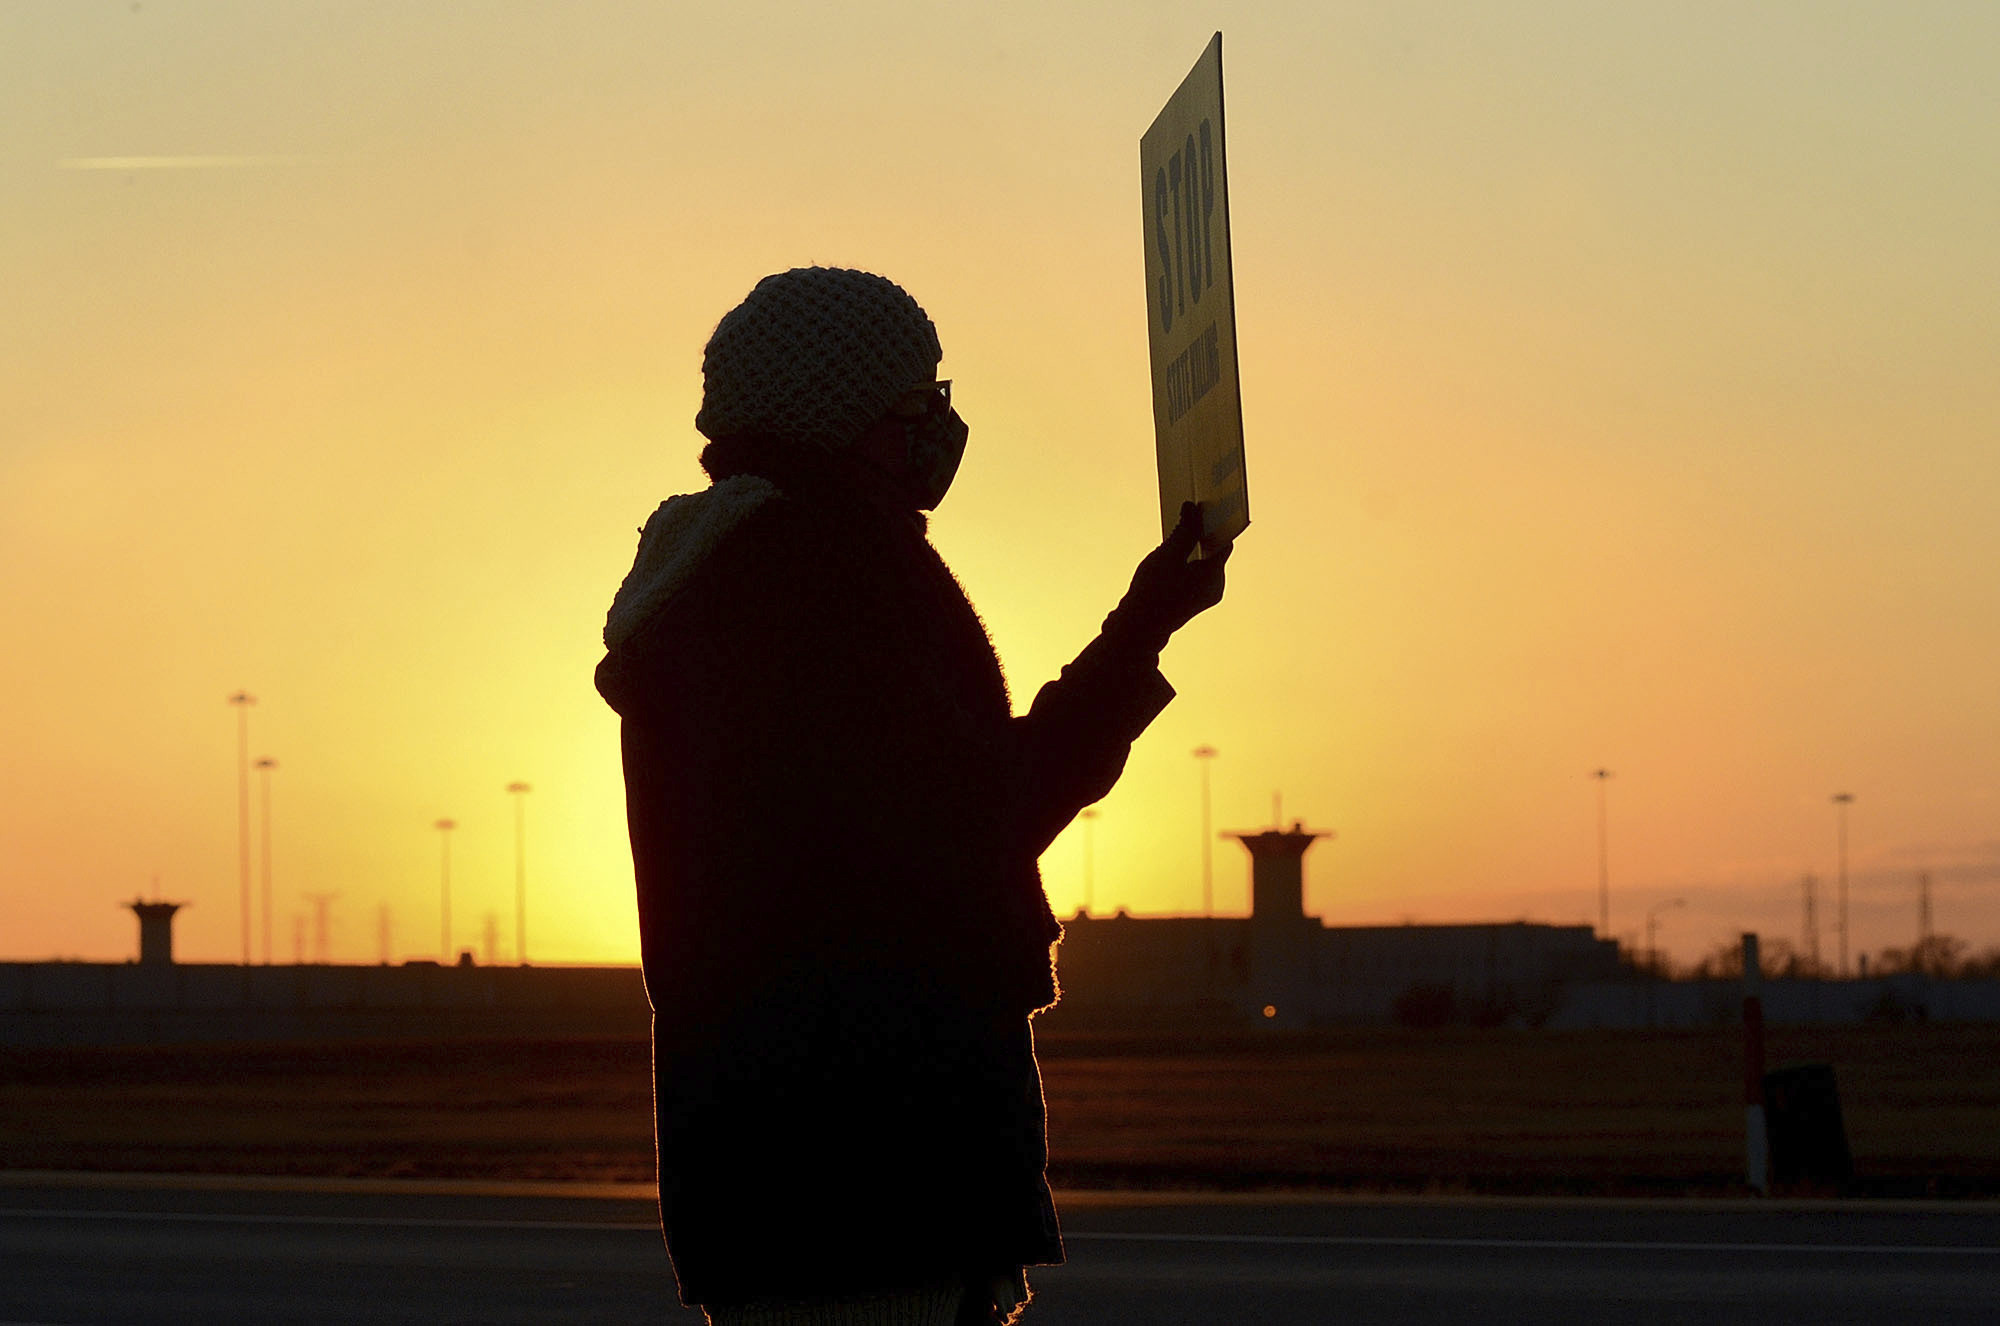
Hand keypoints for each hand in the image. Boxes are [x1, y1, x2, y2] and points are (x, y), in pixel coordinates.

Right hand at [1106, 501, 1230, 653]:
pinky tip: (1170, 551)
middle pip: (1214, 550)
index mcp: (1214, 576)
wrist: (1137, 630)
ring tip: (1177, 526)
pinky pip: (1194, 573)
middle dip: (1202, 531)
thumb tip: (1192, 508)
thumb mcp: (1168, 555)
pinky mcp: (1191, 600)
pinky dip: (1185, 560)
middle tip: (1190, 510)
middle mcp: (1214, 587)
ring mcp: (1204, 595)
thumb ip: (1183, 530)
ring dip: (1191, 545)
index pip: (1223, 540)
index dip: (1215, 521)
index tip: (1206, 503)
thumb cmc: (1152, 592)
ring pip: (1202, 561)